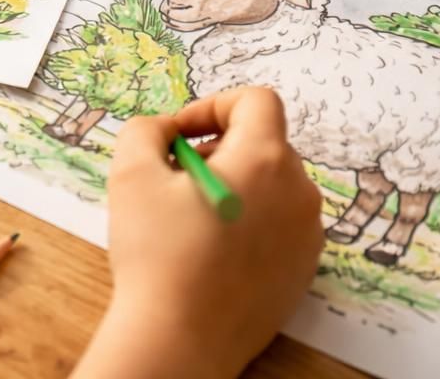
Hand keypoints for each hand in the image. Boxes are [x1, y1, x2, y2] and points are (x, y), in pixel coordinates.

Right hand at [72, 88, 323, 378]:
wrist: (180, 339)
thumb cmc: (157, 253)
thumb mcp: (131, 172)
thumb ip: (146, 129)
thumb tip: (166, 129)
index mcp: (264, 160)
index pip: (257, 101)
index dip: (213, 105)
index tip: (180, 135)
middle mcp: (299, 192)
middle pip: (265, 143)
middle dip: (220, 146)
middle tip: (176, 175)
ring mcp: (308, 236)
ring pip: (274, 185)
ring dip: (236, 184)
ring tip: (191, 216)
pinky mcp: (303, 271)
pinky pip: (280, 225)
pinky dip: (250, 222)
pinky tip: (211, 250)